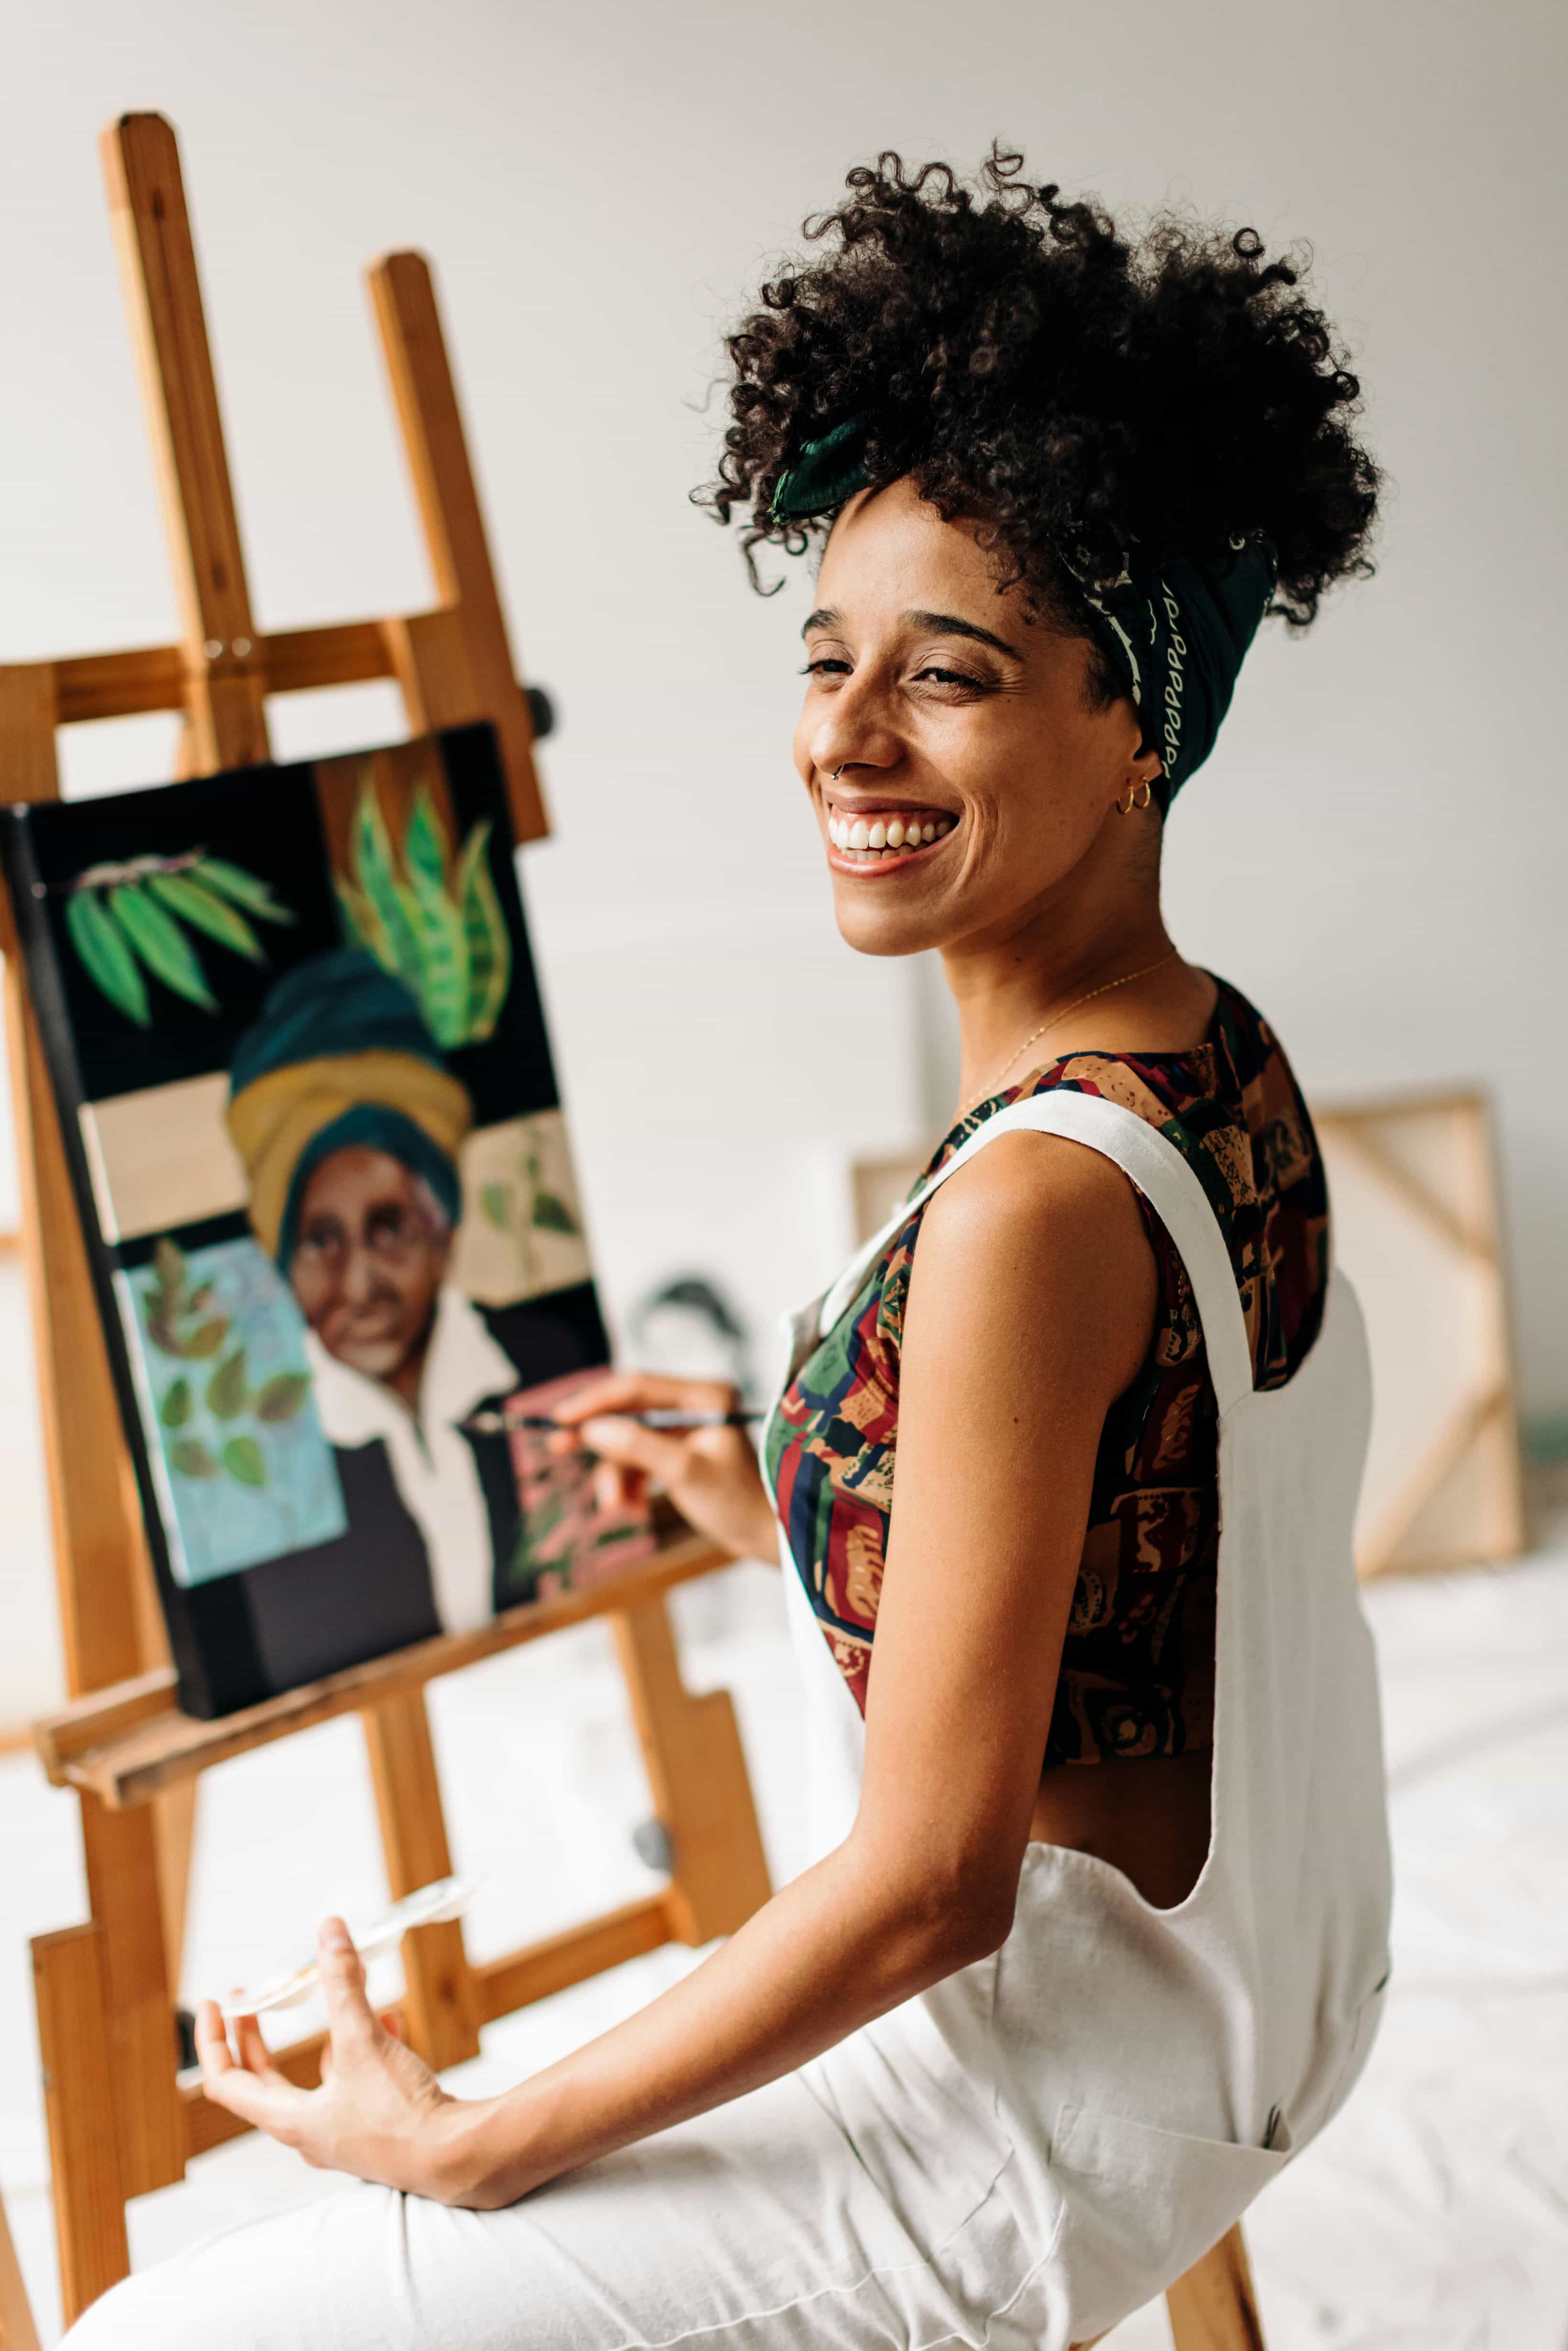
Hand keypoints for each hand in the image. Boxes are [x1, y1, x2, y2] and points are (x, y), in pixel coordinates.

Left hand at [196, 1918, 468, 2198]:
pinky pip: (356, 2083)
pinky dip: (364, 2049)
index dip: (213, 2042)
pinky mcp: (375, 2129)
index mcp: (290, 2120)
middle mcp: (309, 2132)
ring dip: (326, 2033)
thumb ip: (343, 1984)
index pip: (226, 2082)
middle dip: (258, 2036)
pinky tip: (392, 2021)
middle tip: (254, 1998)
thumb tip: (328, 1931)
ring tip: (345, 1993)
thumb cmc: (401, 2114)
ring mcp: (343, 2133)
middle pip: (265, 2081)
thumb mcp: (363, 2040)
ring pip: (318, 2077)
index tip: (216, 2004)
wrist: (455, 2157)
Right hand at [551, 1373, 778, 1564]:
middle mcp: (695, 1404)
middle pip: (628, 1410)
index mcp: (705, 1396)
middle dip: (597, 1435)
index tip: (561, 1418)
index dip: (595, 1400)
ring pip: (628, 1441)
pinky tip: (632, 1509)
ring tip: (618, 1507)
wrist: (765, 1536)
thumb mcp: (686, 1473)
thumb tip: (592, 1429)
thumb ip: (639, 1447)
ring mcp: (686, 1429)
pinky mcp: (678, 1451)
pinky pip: (638, 1460)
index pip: (638, 1386)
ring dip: (616, 1475)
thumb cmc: (738, 1502)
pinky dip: (629, 1484)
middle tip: (557, 1445)